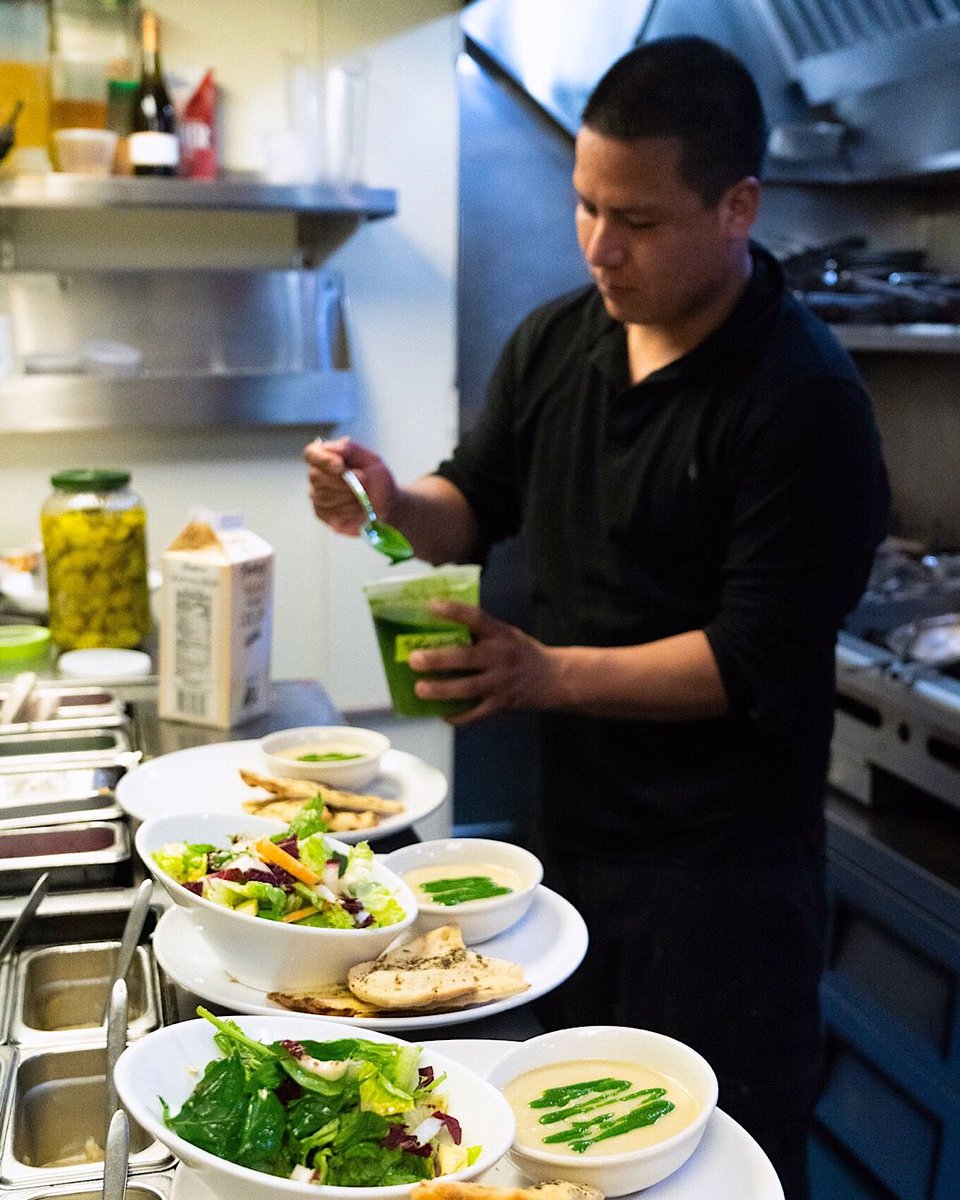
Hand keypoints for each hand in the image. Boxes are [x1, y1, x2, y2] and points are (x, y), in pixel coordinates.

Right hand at [303, 437, 399, 535]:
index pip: (311, 453)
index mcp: (327, 457)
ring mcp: (318, 496)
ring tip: (362, 495)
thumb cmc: (378, 482)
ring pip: (323, 496)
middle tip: (364, 481)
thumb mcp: (371, 460)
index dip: (322, 459)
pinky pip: (330, 512)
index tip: (340, 466)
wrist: (387, 506)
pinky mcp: (323, 514)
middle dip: (342, 481)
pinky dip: (349, 510)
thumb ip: (351, 449)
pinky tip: (357, 507)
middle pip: (316, 476)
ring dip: (349, 496)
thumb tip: (331, 447)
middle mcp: (318, 476)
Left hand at [407, 601, 563, 725]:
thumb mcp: (507, 634)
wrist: (554, 679)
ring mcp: (500, 683)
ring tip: (420, 689)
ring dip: (441, 690)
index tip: (431, 606)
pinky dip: (458, 716)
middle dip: (438, 659)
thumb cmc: (523, 652)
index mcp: (501, 634)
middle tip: (415, 659)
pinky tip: (442, 714)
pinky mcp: (501, 704)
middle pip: (466, 658)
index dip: (454, 611)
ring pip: (467, 688)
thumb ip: (481, 632)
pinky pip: (476, 714)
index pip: (476, 618)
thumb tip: (442, 626)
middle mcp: (500, 657)